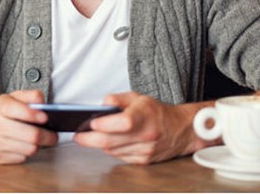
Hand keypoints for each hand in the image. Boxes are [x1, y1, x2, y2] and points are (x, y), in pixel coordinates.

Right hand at [0, 90, 57, 163]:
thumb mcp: (10, 99)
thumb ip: (29, 96)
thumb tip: (44, 103)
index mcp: (1, 106)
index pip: (19, 110)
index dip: (35, 115)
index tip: (46, 117)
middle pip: (31, 135)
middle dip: (48, 137)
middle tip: (53, 136)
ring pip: (29, 149)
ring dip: (38, 146)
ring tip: (37, 140)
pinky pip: (21, 159)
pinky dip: (26, 153)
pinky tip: (22, 147)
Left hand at [73, 92, 206, 163]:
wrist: (181, 130)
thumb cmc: (157, 112)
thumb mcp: (138, 97)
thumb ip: (118, 98)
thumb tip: (101, 105)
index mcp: (145, 116)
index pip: (122, 122)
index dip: (104, 124)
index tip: (89, 122)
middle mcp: (146, 135)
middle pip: (111, 141)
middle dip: (90, 139)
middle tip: (78, 135)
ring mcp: (145, 150)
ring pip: (112, 151)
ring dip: (99, 145)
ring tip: (90, 136)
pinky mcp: (143, 160)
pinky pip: (120, 157)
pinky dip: (111, 150)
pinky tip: (108, 142)